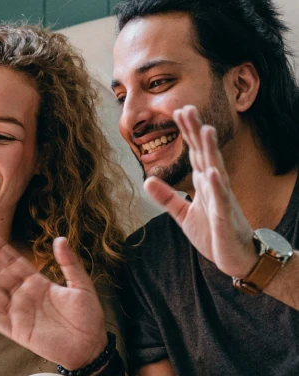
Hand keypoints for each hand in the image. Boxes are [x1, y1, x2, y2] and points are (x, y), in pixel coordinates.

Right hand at [0, 231, 106, 369]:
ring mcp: (20, 314)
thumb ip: (69, 264)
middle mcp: (25, 296)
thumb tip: (60, 239)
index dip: (0, 250)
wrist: (90, 347)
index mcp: (38, 283)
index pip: (14, 263)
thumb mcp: (82, 286)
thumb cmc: (88, 316)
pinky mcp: (18, 332)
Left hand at [144, 105, 257, 277]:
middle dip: (196, 132)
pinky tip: (212, 172)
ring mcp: (222, 201)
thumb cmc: (213, 234)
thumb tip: (147, 180)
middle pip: (205, 155)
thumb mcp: (183, 215)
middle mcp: (215, 187)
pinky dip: (217, 187)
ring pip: (216, 171)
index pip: (195, 154)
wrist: (236, 258)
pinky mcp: (225, 219)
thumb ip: (166, 198)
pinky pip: (221, 201)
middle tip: (188, 108)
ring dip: (211, 151)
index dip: (187, 134)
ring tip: (206, 130)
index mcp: (204, 185)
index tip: (178, 111)